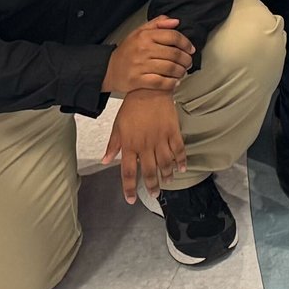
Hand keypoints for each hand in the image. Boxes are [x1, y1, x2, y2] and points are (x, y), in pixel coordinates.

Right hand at [101, 16, 193, 96]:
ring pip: (170, 68)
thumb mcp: (139, 32)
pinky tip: (175, 82)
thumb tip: (175, 21)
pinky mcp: (137, 80)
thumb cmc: (127, 51)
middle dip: (186, 60)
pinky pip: (160, 82)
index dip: (186, 43)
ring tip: (182, 72)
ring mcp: (140, 65)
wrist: (108, 69)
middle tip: (188, 63)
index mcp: (145, 36)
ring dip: (181, 72)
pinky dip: (171, 83)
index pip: (173, 37)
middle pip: (174, 54)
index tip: (191, 49)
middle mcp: (143, 49)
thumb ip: (158, 24)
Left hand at [104, 88, 185, 203]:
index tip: (132, 199)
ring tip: (168, 182)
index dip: (130, 188)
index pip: (129, 172)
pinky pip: (179, 149)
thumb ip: (113, 145)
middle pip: (150, 171)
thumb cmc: (131, 108)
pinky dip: (181, 160)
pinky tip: (182, 168)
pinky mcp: (173, 131)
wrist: (148, 89)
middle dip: (152, 186)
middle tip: (155, 194)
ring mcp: (161, 138)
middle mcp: (145, 145)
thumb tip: (106, 161)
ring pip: (165, 163)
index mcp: (130, 145)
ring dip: (167, 175)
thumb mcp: (117, 126)